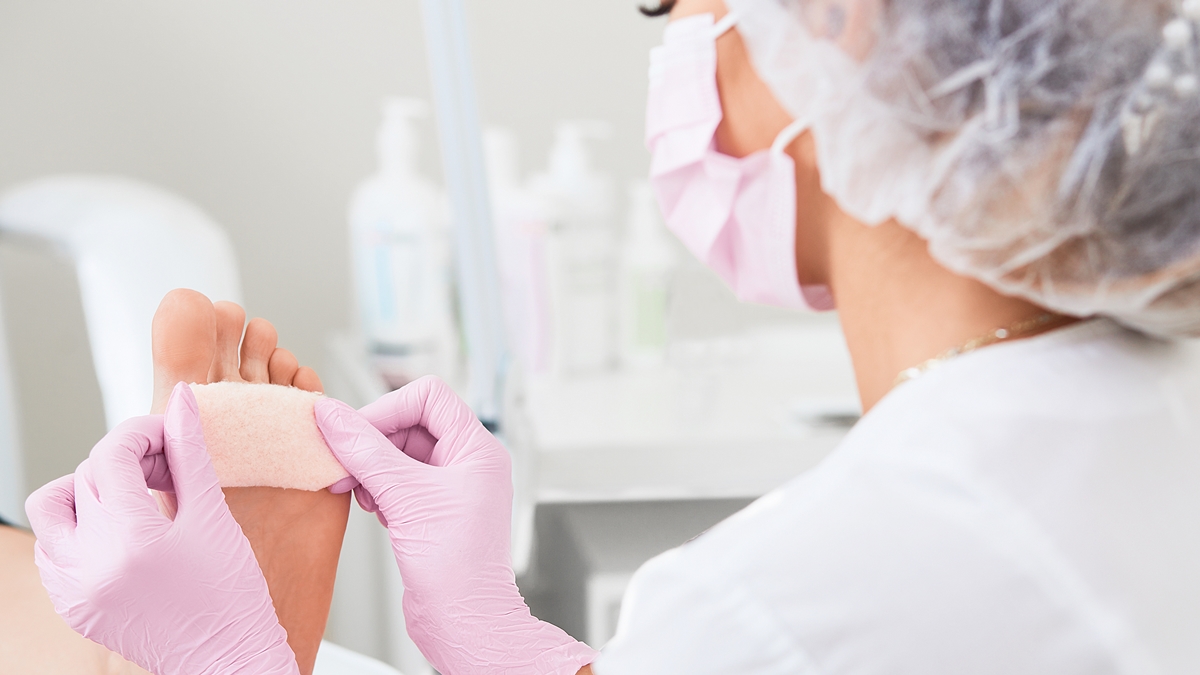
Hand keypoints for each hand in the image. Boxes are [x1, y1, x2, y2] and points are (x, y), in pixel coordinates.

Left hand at [25, 382, 298, 674]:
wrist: (227, 658)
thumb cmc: (231, 596)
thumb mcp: (213, 517)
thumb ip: (190, 453)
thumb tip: (181, 400)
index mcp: (129, 539)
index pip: (112, 456)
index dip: (142, 433)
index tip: (169, 434)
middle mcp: (90, 565)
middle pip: (87, 476)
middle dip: (126, 460)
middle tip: (167, 467)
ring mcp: (73, 589)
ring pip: (53, 508)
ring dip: (88, 490)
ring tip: (133, 497)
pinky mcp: (71, 606)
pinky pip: (52, 549)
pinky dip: (78, 528)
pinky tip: (120, 531)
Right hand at [315, 376, 596, 674]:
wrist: (463, 623)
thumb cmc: (455, 566)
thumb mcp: (403, 496)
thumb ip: (364, 450)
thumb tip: (329, 413)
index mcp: (477, 448)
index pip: (429, 397)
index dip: (388, 408)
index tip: (354, 433)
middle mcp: (468, 462)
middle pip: (410, 423)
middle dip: (372, 442)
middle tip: (341, 467)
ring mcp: (451, 488)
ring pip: (400, 454)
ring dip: (371, 467)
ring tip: (355, 490)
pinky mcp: (433, 512)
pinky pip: (398, 481)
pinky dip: (378, 488)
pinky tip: (372, 509)